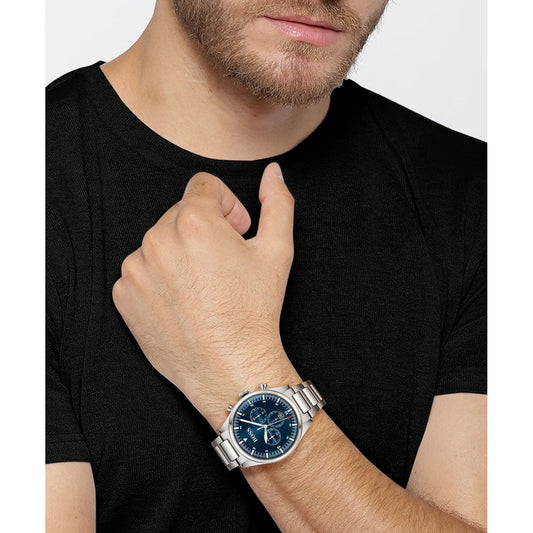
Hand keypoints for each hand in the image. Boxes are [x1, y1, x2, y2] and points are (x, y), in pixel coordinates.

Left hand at [112, 162, 301, 428]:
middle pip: (180, 214)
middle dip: (203, 229)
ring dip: (180, 253)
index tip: (235, 233)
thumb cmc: (254, 311)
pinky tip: (182, 302)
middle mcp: (157, 239)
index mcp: (193, 221)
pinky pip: (140, 271)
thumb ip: (278, 203)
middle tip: (223, 264)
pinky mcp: (123, 295)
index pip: (203, 185)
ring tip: (202, 286)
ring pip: (159, 241)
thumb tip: (273, 172)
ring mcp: (135, 269)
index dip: (226, 206)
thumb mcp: (277, 252)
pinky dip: (158, 279)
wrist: (229, 368)